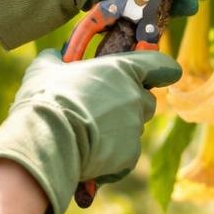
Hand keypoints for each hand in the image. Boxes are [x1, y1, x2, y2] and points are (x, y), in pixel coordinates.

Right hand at [0, 49, 181, 213]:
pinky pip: (124, 156)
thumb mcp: (45, 68)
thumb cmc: (46, 98)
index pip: (159, 65)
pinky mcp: (130, 155)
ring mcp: (135, 128)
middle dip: (131, 106)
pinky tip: (87, 156)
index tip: (168, 72)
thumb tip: (56, 55)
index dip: (164, 69)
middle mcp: (135, 97)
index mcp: (122, 70)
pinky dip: (110, 157)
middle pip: (146, 101)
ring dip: (118, 132)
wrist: (47, 140)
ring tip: (87, 135)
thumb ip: (57, 58)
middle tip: (102, 110)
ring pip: (133, 130)